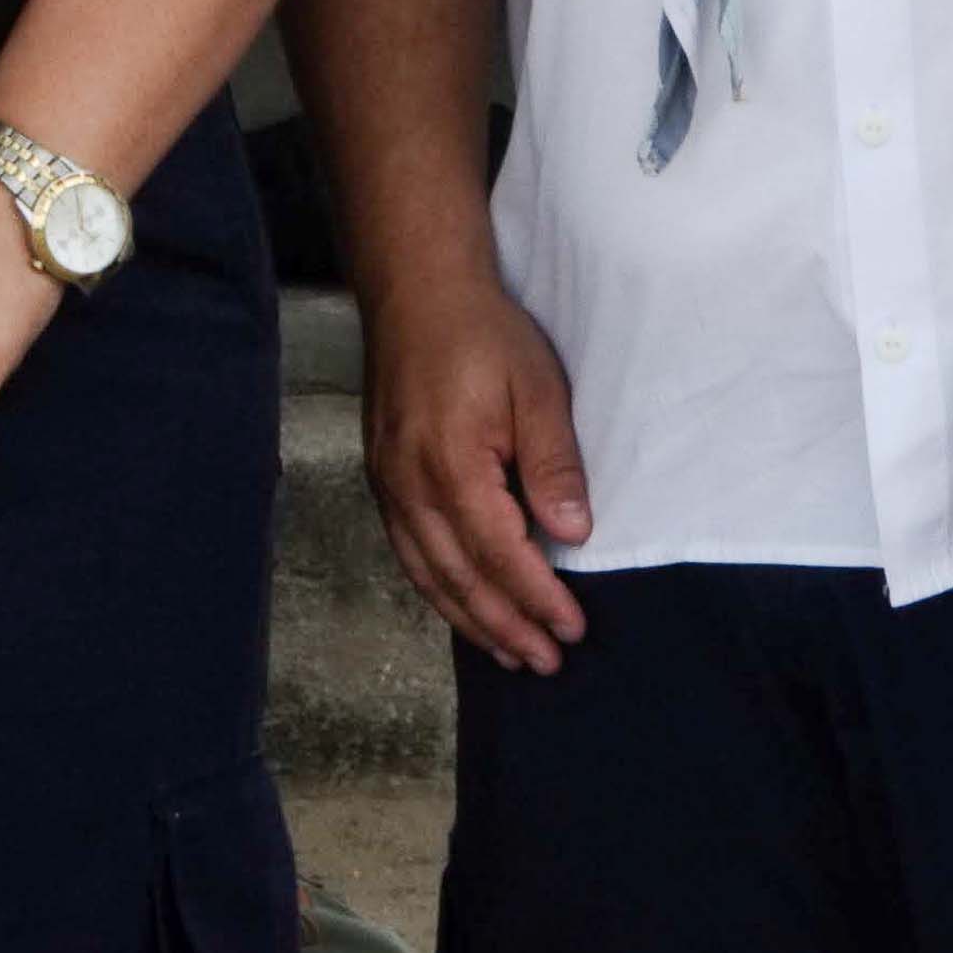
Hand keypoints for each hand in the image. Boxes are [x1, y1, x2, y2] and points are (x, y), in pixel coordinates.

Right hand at [358, 264, 593, 671]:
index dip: (538, 598)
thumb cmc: (482, 333)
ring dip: (469, 619)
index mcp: (451, 465)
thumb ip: (553, 463)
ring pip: (427, 573)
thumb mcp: (536, 388)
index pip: (501, 554)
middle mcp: (409, 484)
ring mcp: (387, 483)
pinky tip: (461, 603)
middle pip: (459, 578)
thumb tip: (572, 533)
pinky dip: (436, 588)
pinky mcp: (381, 476)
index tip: (571, 629)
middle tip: (545, 662)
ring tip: (508, 652)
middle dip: (505, 627)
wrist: (415, 290)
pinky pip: (407, 551)